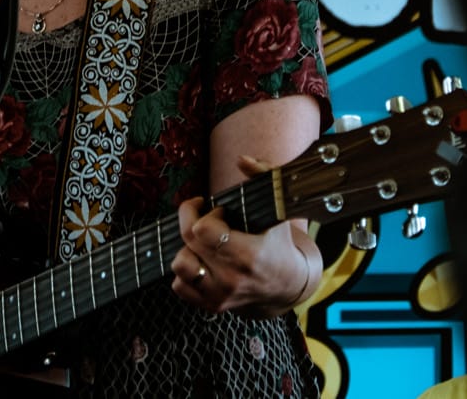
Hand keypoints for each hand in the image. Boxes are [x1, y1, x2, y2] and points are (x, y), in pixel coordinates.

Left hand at [170, 157, 319, 315]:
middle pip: (188, 242)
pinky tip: (202, 260)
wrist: (287, 286)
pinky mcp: (211, 306)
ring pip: (179, 266)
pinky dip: (186, 271)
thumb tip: (242, 159)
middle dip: (193, 221)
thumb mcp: (278, 208)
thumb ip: (264, 176)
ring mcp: (220, 296)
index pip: (201, 230)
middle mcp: (231, 279)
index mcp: (248, 255)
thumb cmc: (279, 242)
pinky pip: (179, 286)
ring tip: (204, 243)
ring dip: (187, 249)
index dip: (206, 212)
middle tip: (209, 218)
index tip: (220, 210)